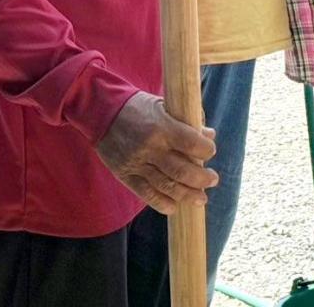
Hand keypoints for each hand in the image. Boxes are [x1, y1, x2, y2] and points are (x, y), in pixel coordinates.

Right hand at [95, 90, 217, 214]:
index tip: (211, 152)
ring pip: (166, 185)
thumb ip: (186, 121)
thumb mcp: (164, 105)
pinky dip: (161, 203)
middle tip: (213, 180)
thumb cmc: (137, 107)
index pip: (192, 144)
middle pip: (182, 170)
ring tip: (201, 198)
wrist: (100, 112)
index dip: (206, 150)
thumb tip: (209, 134)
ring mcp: (137, 163)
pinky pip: (145, 193)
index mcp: (162, 127)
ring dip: (187, 194)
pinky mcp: (125, 175)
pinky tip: (174, 207)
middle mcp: (150, 147)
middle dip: (202, 178)